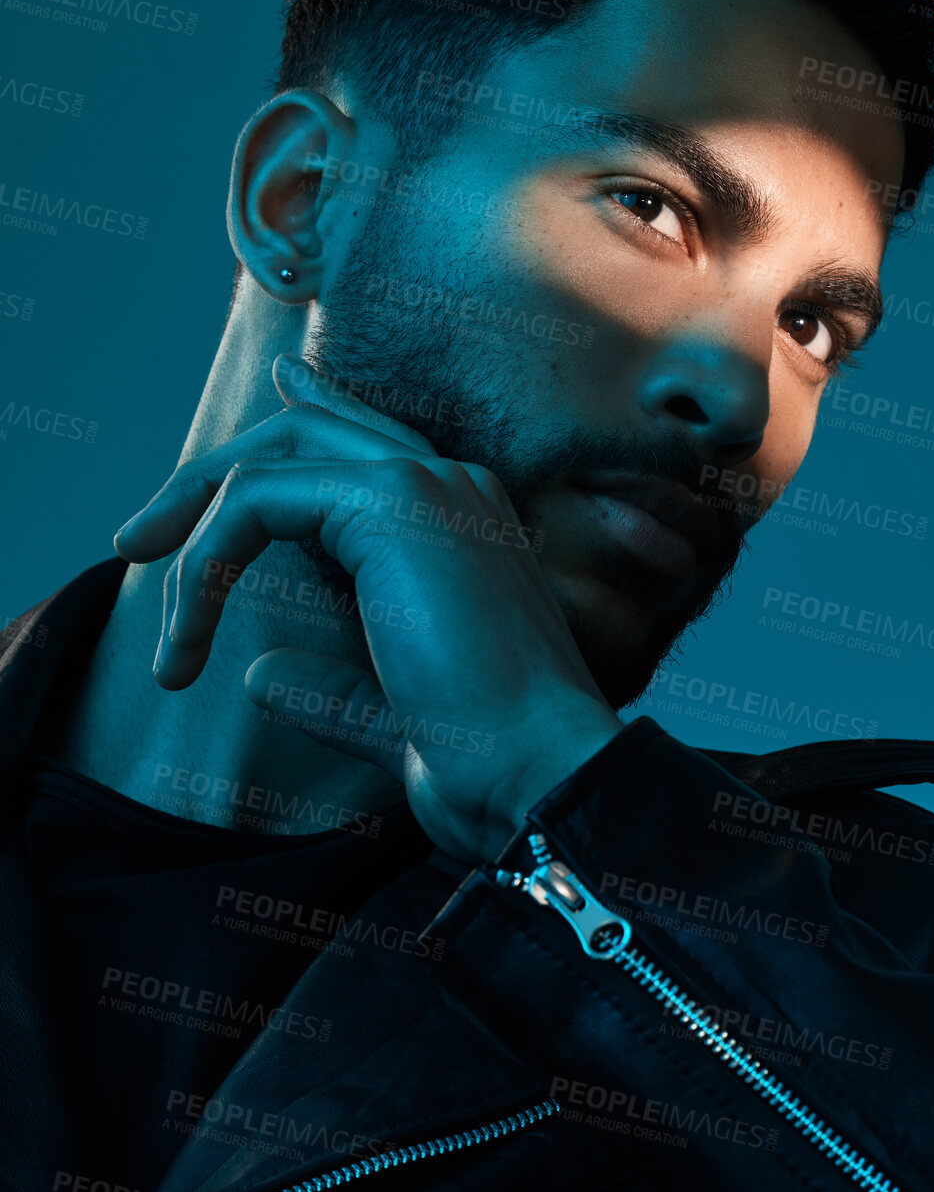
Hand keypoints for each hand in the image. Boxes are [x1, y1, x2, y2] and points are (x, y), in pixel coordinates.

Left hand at [113, 353, 623, 860]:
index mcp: (464, 525)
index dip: (301, 419)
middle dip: (210, 479)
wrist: (538, 772)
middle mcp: (452, 487)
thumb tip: (259, 674)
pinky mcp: (392, 500)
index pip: (365, 446)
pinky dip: (206, 563)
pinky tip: (190, 636)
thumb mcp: (390, 713)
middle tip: (138, 540)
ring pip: (272, 460)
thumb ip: (328, 684)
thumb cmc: (486, 760)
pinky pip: (257, 499)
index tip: (239, 431)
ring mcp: (426, 485)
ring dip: (194, 529)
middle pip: (307, 436)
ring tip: (152, 598)